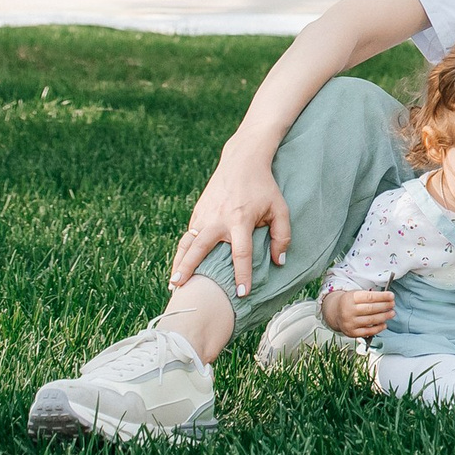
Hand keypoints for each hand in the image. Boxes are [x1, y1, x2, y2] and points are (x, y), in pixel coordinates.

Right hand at [171, 147, 289, 296]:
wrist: (242, 162)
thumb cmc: (264, 188)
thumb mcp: (280, 209)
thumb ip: (282, 235)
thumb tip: (278, 262)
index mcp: (240, 220)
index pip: (241, 253)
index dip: (242, 274)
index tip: (242, 293)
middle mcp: (218, 219)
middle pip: (200, 249)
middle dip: (190, 269)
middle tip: (181, 288)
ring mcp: (204, 215)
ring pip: (187, 243)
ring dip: (178, 263)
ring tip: (173, 284)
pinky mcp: (198, 212)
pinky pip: (188, 236)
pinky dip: (182, 252)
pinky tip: (179, 267)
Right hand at [322, 288, 393, 338]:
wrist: (335, 313)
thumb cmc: (350, 303)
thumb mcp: (356, 294)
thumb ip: (370, 296)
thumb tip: (388, 299)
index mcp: (349, 298)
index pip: (369, 297)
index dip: (382, 297)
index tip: (391, 296)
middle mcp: (348, 311)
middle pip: (370, 309)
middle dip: (384, 306)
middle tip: (392, 305)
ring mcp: (349, 323)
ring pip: (370, 320)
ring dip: (384, 317)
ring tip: (391, 313)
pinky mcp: (351, 332)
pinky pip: (367, 332)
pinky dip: (378, 328)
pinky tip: (384, 324)